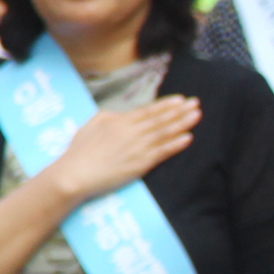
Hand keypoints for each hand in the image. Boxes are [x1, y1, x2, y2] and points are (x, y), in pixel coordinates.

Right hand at [46, 96, 200, 201]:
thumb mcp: (93, 125)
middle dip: (180, 110)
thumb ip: (111, 117)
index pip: (149, 110)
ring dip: (183, 123)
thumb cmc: (80, 151)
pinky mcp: (141, 164)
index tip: (181, 99)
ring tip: (197, 115)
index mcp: (120, 121)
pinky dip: (176, 144)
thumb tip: (125, 113)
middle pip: (161, 119)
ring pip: (165, 133)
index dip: (167, 105)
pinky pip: (162, 152)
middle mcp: (132, 132)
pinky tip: (188, 137)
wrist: (75, 174)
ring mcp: (138, 147)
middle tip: (196, 103)